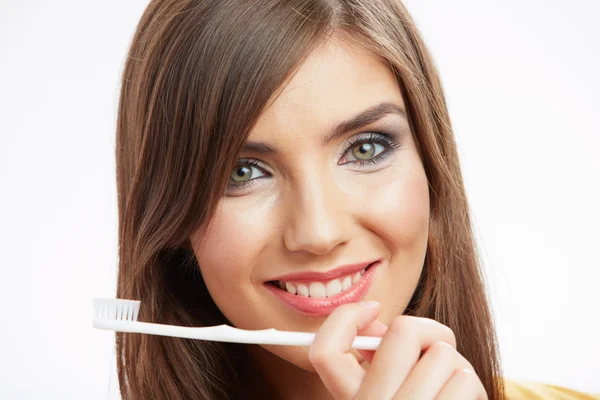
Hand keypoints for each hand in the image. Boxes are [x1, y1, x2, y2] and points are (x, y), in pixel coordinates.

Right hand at [308, 301, 487, 399]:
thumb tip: (374, 319)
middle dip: (429, 331)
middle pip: (404, 331)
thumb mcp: (383, 389)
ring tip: (450, 385)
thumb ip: (374, 357)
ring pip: (444, 353)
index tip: (371, 309)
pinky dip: (470, 385)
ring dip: (455, 364)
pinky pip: (465, 380)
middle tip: (434, 345)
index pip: (324, 351)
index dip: (346, 316)